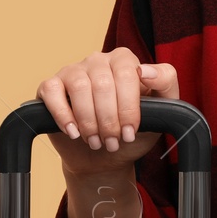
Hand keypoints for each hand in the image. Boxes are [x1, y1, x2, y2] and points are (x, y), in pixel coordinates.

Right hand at [36, 48, 180, 176]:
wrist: (103, 156)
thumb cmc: (131, 131)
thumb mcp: (160, 111)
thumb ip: (166, 84)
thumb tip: (146, 70)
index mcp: (124, 61)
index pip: (128, 73)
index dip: (128, 107)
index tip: (130, 132)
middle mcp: (98, 60)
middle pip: (103, 83)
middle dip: (109, 120)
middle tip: (113, 142)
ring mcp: (73, 71)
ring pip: (79, 87)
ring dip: (89, 121)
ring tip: (95, 141)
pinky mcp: (51, 86)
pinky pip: (52, 91)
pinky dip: (63, 114)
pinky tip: (73, 131)